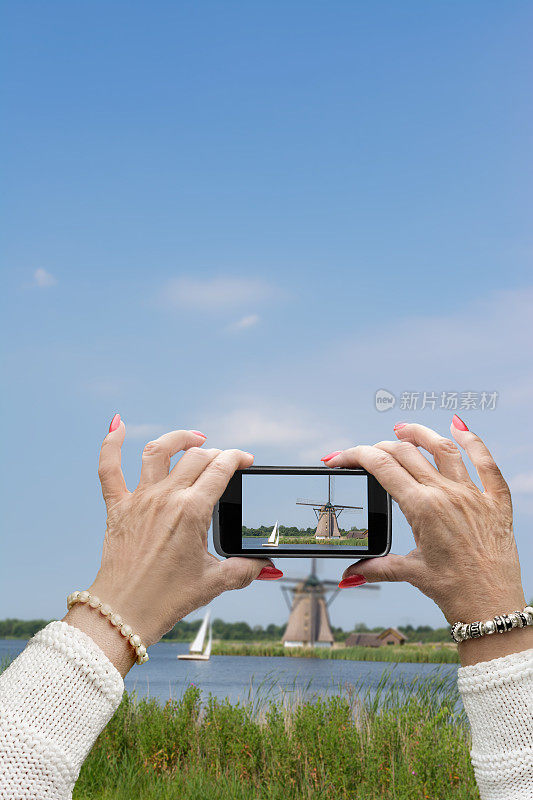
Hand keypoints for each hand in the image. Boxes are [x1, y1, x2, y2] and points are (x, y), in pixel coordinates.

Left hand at [65, 418, 277, 672]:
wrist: (123, 612)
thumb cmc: (167, 599)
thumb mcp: (214, 583)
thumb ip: (245, 570)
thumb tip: (269, 566)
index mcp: (192, 512)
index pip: (221, 469)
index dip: (237, 458)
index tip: (245, 460)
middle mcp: (166, 498)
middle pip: (195, 457)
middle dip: (216, 453)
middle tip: (225, 461)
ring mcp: (139, 500)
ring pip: (157, 452)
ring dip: (177, 438)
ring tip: (193, 438)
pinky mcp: (117, 507)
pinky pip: (109, 468)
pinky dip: (111, 444)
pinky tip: (117, 425)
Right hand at [323, 417, 532, 663]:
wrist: (493, 606)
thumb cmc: (454, 590)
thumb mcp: (410, 573)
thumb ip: (376, 567)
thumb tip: (348, 576)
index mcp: (421, 508)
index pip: (381, 467)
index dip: (354, 456)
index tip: (338, 458)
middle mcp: (446, 494)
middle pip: (406, 453)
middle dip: (379, 447)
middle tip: (367, 453)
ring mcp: (473, 494)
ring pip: (444, 448)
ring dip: (420, 434)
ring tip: (403, 429)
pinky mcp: (496, 501)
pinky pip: (486, 463)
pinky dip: (473, 441)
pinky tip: (459, 428)